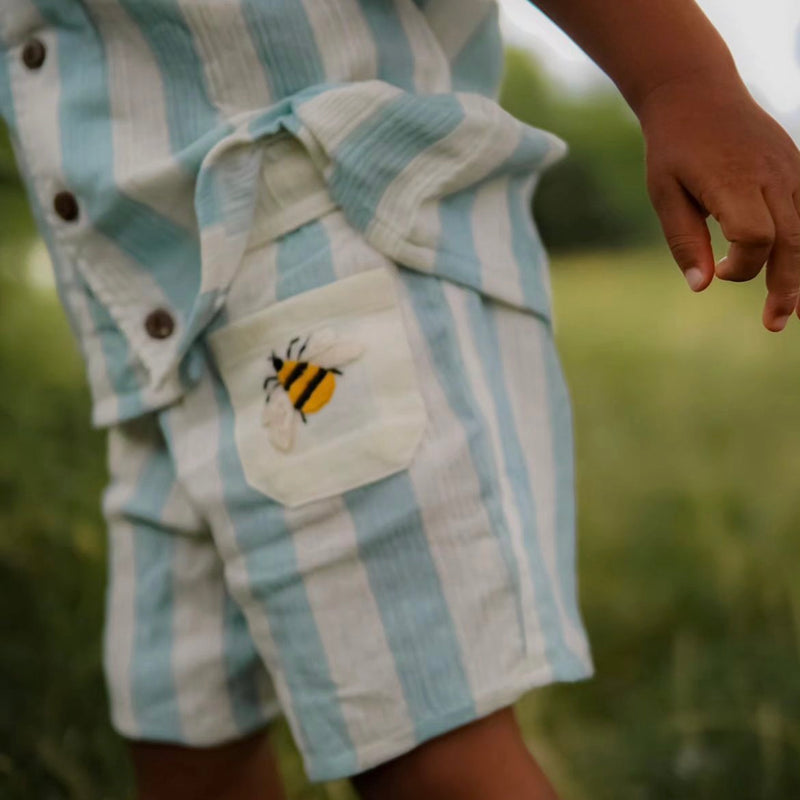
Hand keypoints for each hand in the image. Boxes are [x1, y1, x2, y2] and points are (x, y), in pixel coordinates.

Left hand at [637, 70, 799, 330]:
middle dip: (786, 286)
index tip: (721, 272)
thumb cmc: (673, 148)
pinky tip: (797, 268)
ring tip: (792, 307)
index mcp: (734, 182)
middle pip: (792, 240)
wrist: (696, 92)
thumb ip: (685, 240)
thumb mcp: (665, 194)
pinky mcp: (797, 165)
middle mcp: (771, 175)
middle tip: (774, 323)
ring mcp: (790, 168)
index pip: (756, 237)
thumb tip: (701, 286)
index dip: (743, 266)